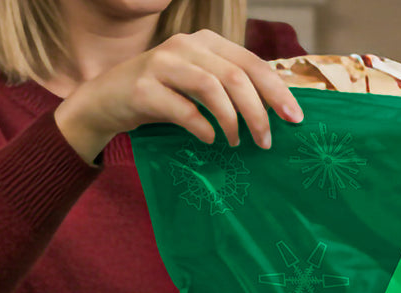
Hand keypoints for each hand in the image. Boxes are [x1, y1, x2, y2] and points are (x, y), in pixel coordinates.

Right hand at [54, 30, 302, 161]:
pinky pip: (183, 109)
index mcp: (205, 41)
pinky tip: (210, 140)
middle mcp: (185, 46)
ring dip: (231, 120)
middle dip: (258, 112)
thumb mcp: (197, 83)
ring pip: (212, 88)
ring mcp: (161, 64)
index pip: (251, 63)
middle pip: (235, 76)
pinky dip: (202, 127)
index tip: (294, 119)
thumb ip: (229, 87)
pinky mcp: (143, 89)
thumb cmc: (161, 95)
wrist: (105, 100)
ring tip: (236, 143)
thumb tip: (275, 110)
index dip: (276, 90)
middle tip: (266, 141)